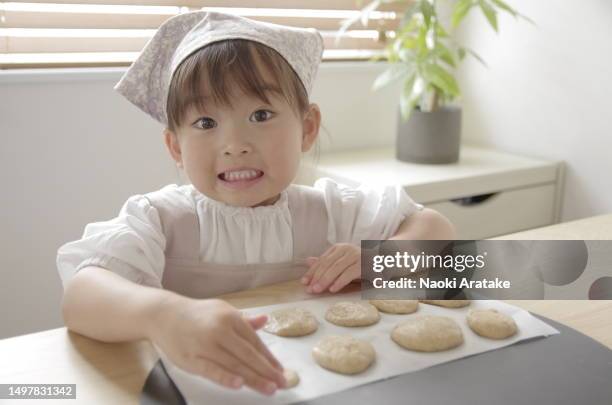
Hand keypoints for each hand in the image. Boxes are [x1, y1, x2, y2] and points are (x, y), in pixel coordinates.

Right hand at [148, 296, 284, 395]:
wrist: (164, 314)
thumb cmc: (197, 315)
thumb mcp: (222, 311)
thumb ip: (244, 321)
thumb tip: (265, 321)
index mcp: (230, 318)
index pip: (254, 341)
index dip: (269, 357)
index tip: (280, 370)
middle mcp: (220, 330)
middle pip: (248, 355)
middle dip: (267, 370)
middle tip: (282, 383)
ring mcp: (205, 345)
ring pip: (233, 364)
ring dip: (253, 378)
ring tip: (269, 388)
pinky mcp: (191, 358)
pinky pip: (211, 370)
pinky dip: (226, 378)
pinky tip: (239, 384)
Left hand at [301, 243, 360, 293]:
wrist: (386, 262)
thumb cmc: (362, 265)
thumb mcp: (342, 264)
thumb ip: (327, 263)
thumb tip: (308, 261)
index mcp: (340, 248)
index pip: (322, 260)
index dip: (312, 271)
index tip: (304, 282)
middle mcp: (347, 249)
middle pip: (327, 263)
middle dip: (317, 277)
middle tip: (309, 289)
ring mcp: (356, 255)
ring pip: (336, 268)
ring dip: (325, 280)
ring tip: (317, 290)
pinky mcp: (364, 264)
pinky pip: (349, 273)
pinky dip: (339, 282)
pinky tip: (333, 289)